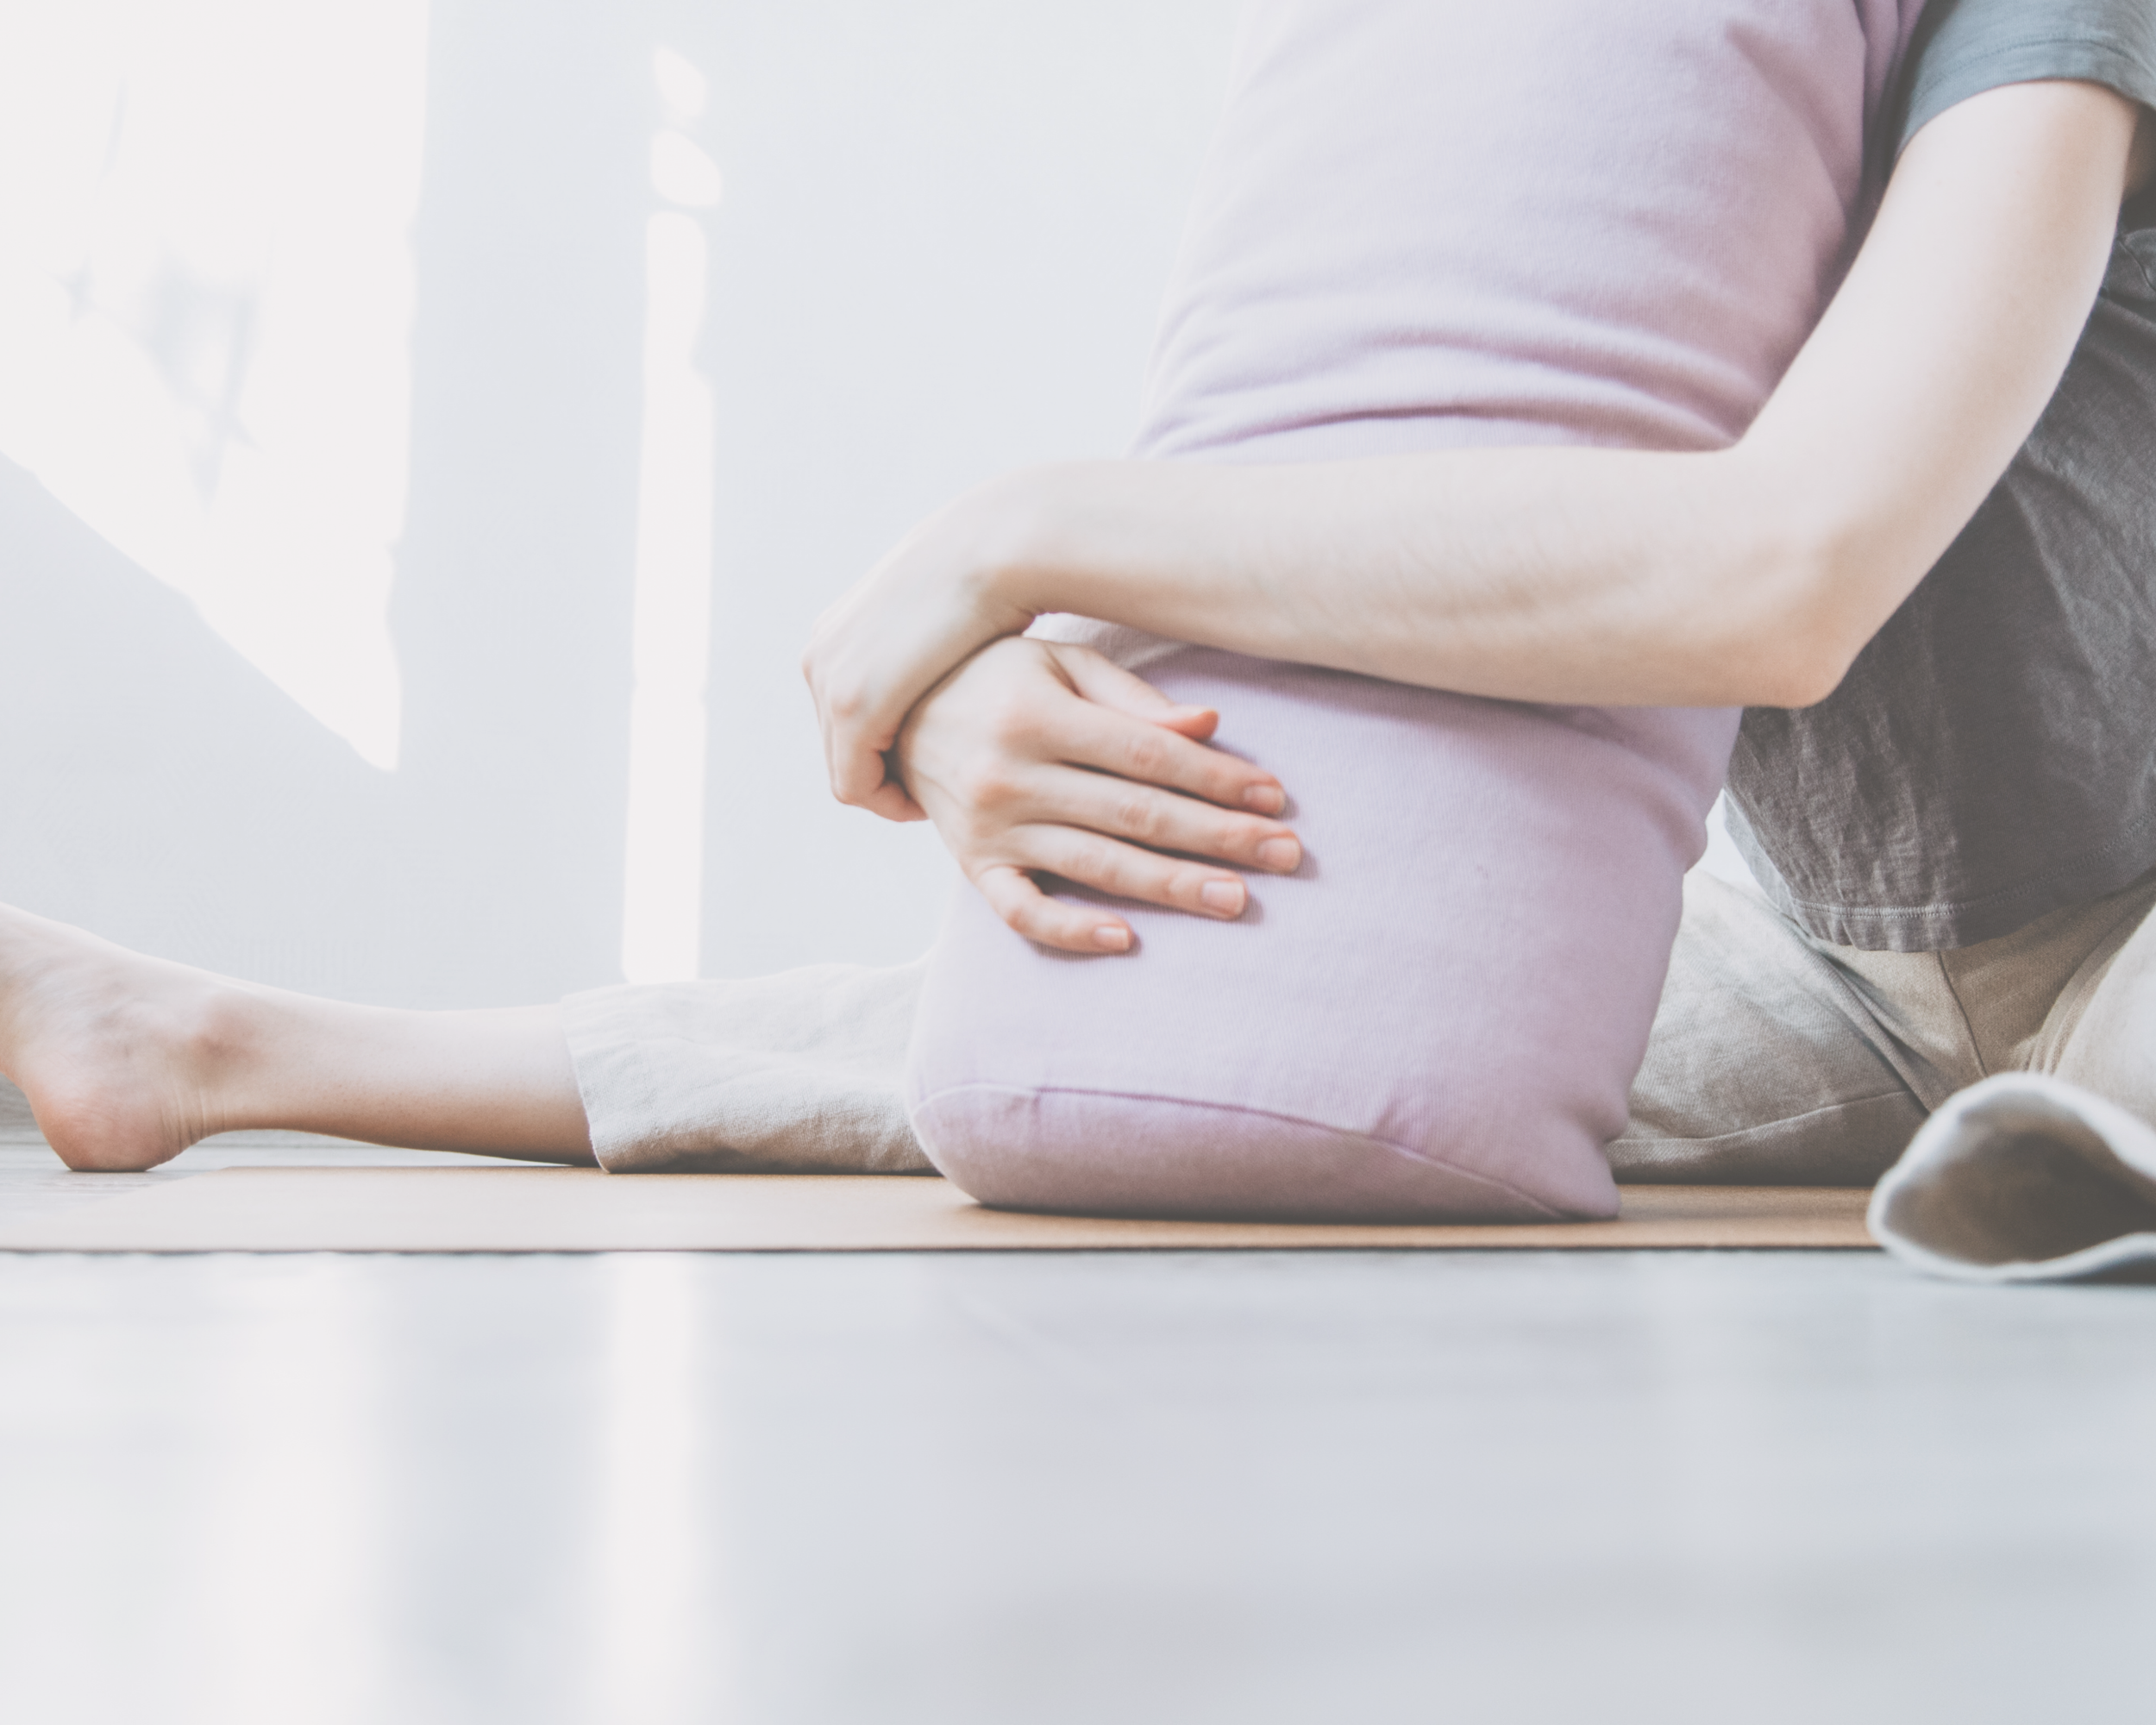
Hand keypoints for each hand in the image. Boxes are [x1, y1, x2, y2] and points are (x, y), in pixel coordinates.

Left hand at [802, 479, 1038, 823]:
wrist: (995, 550)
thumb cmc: (991, 583)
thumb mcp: (936, 617)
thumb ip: (919, 647)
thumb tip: (932, 677)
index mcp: (834, 633)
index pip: (843, 719)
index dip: (888, 753)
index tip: (935, 767)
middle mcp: (819, 657)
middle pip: (840, 749)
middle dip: (889, 775)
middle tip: (941, 791)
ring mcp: (829, 682)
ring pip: (846, 771)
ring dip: (892, 792)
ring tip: (941, 797)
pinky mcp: (852, 708)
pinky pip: (855, 785)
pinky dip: (890, 803)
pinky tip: (932, 803)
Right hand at [897, 637, 1302, 952]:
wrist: (891, 711)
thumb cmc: (993, 677)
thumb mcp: (1057, 663)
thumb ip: (1131, 697)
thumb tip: (1209, 727)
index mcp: (1039, 715)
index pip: (1150, 755)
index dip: (1217, 779)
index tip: (1276, 798)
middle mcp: (1012, 775)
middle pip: (1136, 814)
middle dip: (1217, 837)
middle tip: (1286, 855)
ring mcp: (989, 828)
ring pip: (1096, 866)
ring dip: (1172, 886)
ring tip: (1237, 901)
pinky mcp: (972, 867)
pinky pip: (1023, 913)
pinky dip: (1071, 932)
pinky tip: (1128, 940)